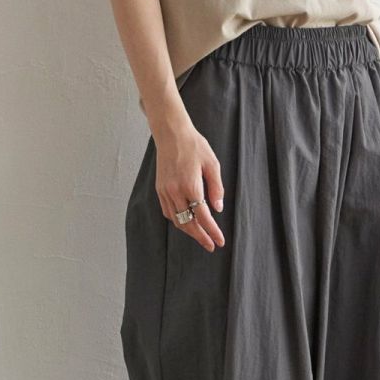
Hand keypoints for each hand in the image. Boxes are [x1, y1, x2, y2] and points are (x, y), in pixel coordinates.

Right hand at [152, 120, 225, 251]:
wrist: (171, 133)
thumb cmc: (194, 146)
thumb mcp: (212, 164)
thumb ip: (216, 188)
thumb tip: (218, 209)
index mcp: (191, 186)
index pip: (203, 217)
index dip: (212, 231)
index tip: (220, 241)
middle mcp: (175, 192)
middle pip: (188, 223)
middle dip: (200, 237)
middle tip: (211, 245)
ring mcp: (165, 191)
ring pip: (176, 220)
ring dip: (189, 231)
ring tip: (200, 236)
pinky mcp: (159, 189)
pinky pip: (168, 212)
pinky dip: (177, 221)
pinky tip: (185, 223)